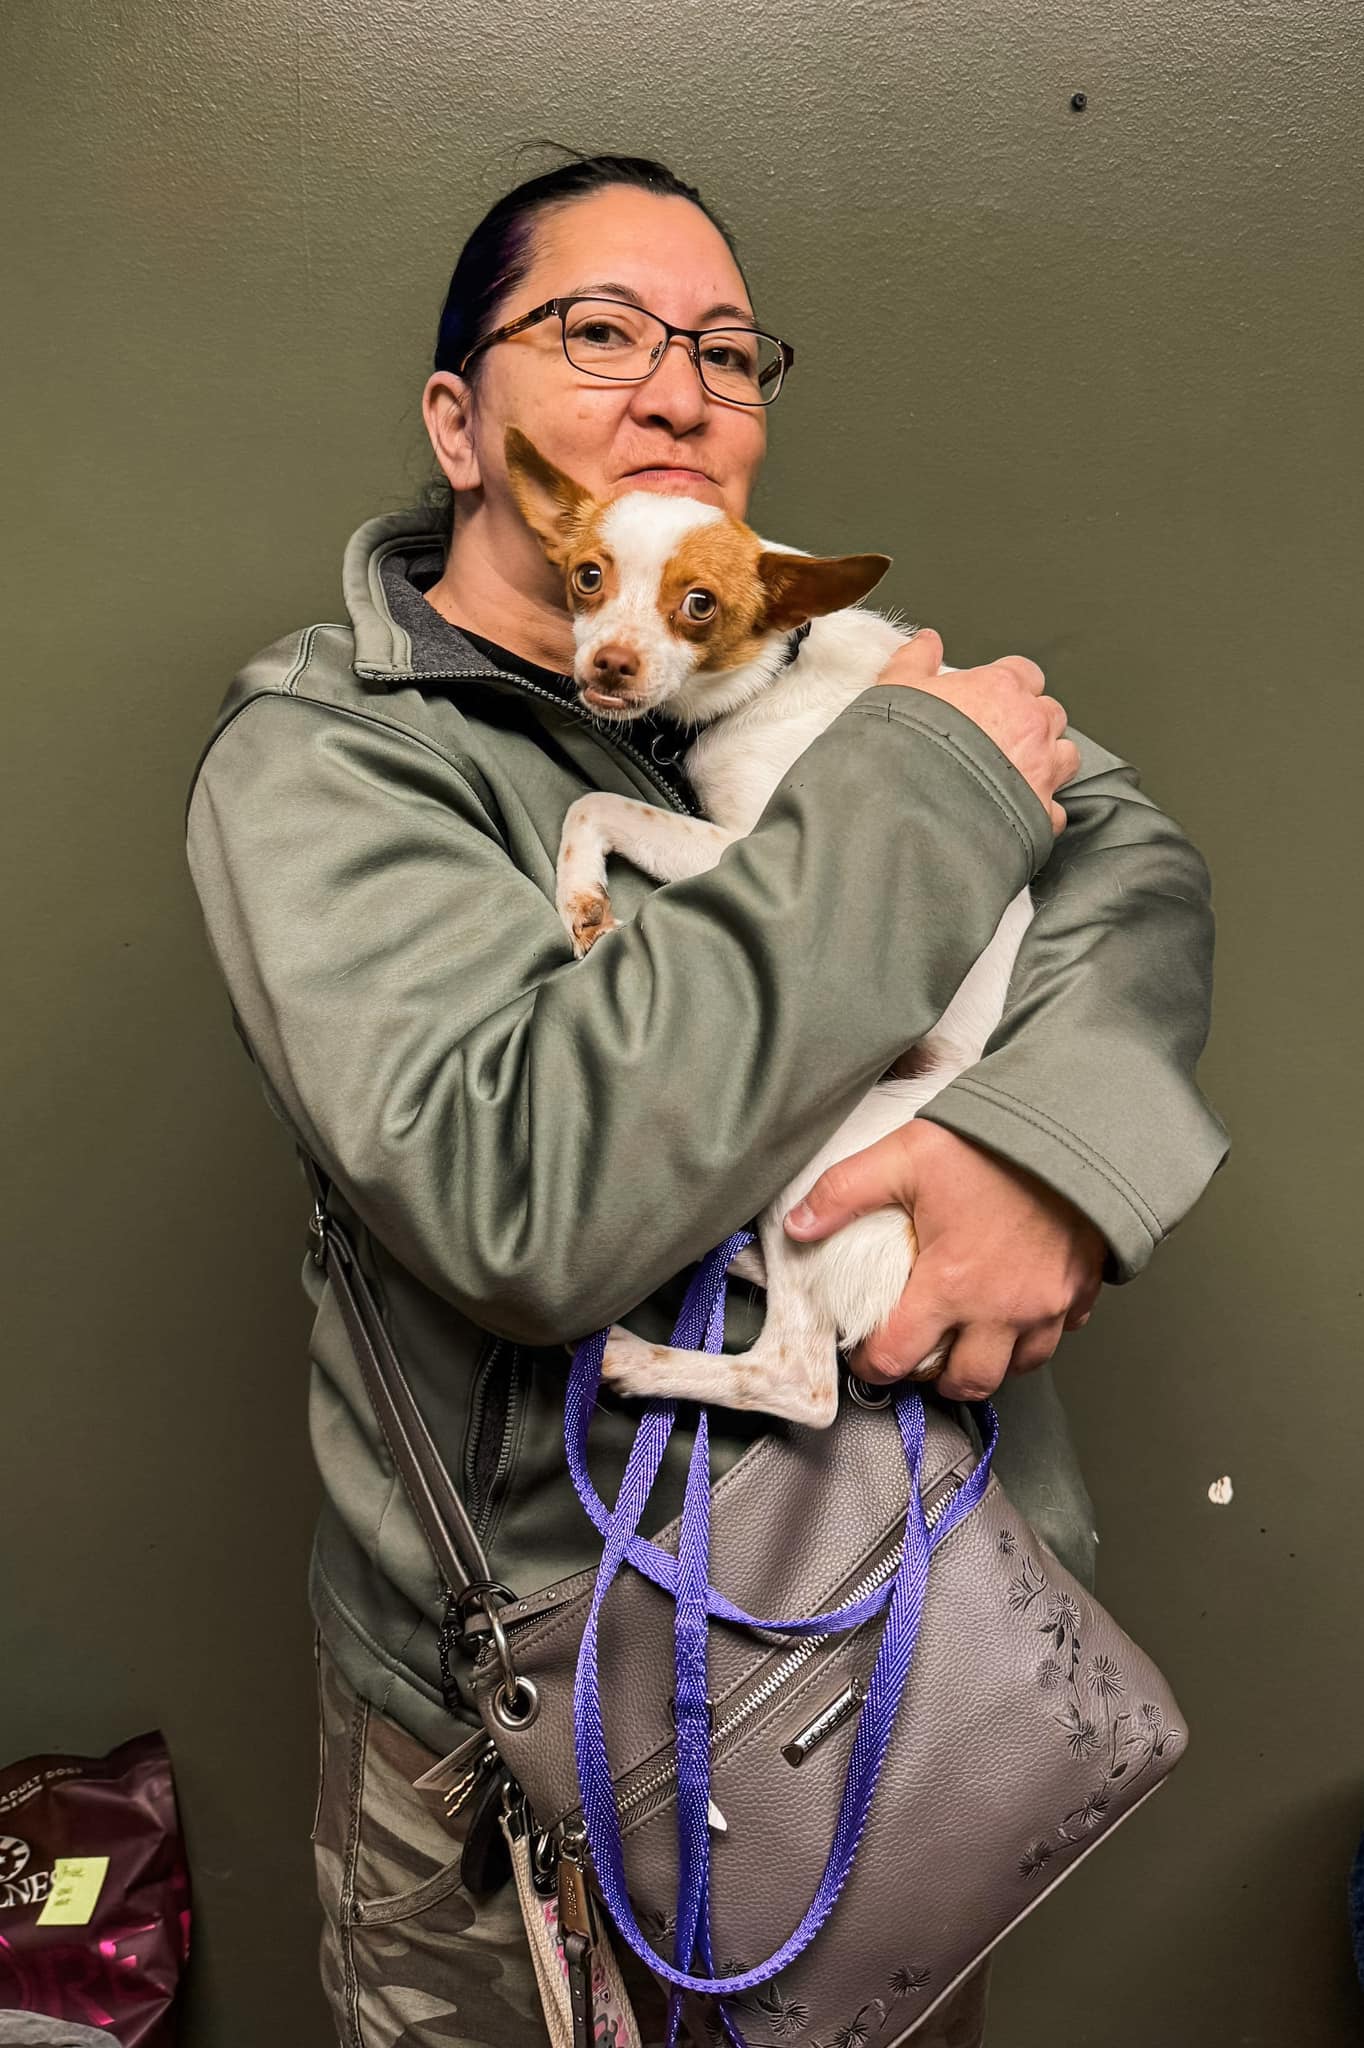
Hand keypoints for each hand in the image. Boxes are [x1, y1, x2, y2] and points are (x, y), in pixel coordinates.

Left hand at [784, 1120, 1104, 1402]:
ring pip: (1020, 1366)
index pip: (900, 1357)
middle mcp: (1003, 1309)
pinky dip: (1038, 1332)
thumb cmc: (993, 1144)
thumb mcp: (903, 1157)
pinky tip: (1020, 1310)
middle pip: (968, 1382)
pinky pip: (1062, 1332)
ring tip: (969, 1342)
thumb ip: (843, 1193)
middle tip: (921, 1360)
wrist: (1076, 1127)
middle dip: (937, 1380)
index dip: (873, 1366)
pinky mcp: (1083, 1288)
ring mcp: (1050, 1304)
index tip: (867, 1357)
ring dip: (991, 1362)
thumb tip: (797, 1225)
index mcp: (952, 1286)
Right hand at [875, 628, 1078, 836]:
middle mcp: (1030, 725)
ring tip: (1017, 772)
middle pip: (1050, 712)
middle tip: (1000, 737)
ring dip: (1048, 760)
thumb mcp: (896, 689)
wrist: (915, 806)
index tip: (993, 697)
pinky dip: (1041, 810)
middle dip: (1032, 722)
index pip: (1025, 672)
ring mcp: (1041, 768)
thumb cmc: (908, 746)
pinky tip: (1019, 813)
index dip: (1010, 684)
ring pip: (1066, 755)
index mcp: (1001, 688)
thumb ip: (915, 660)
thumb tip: (927, 641)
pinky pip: (1055, 809)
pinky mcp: (1040, 811)